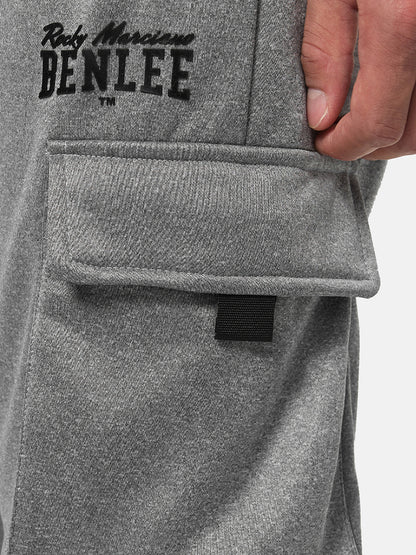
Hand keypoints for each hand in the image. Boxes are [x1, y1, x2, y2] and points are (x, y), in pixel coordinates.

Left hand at [301, 0, 415, 160]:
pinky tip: (390, 90)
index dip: (345, 145)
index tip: (324, 141)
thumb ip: (324, 47)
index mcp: (402, 23)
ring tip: (364, 111)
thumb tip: (320, 114)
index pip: (377, 124)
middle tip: (341, 132)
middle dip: (371, 144)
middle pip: (410, 134)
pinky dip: (411, 106)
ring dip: (397, 127)